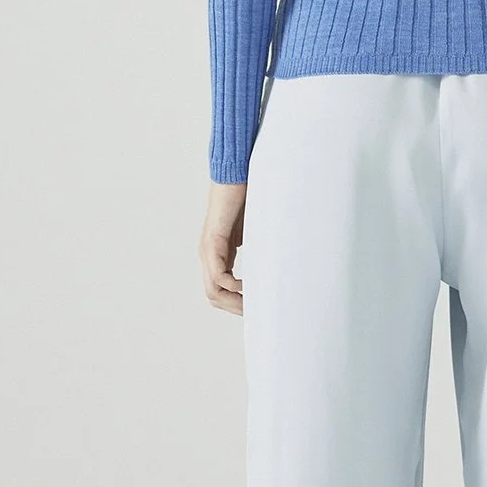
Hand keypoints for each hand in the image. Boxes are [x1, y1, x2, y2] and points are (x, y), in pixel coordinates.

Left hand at [201, 181, 247, 313]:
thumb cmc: (249, 196)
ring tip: (251, 304)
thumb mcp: (256, 231)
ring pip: (212, 290)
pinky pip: (217, 275)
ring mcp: (208, 249)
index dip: (237, 303)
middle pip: (214, 296)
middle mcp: (209, 255)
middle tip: (255, 313)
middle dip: (235, 308)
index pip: (220, 290)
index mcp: (219, 253)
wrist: (237, 173)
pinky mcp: (213, 241)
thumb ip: (259, 249)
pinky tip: (246, 284)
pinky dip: (231, 285)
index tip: (256, 308)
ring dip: (232, 301)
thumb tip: (278, 265)